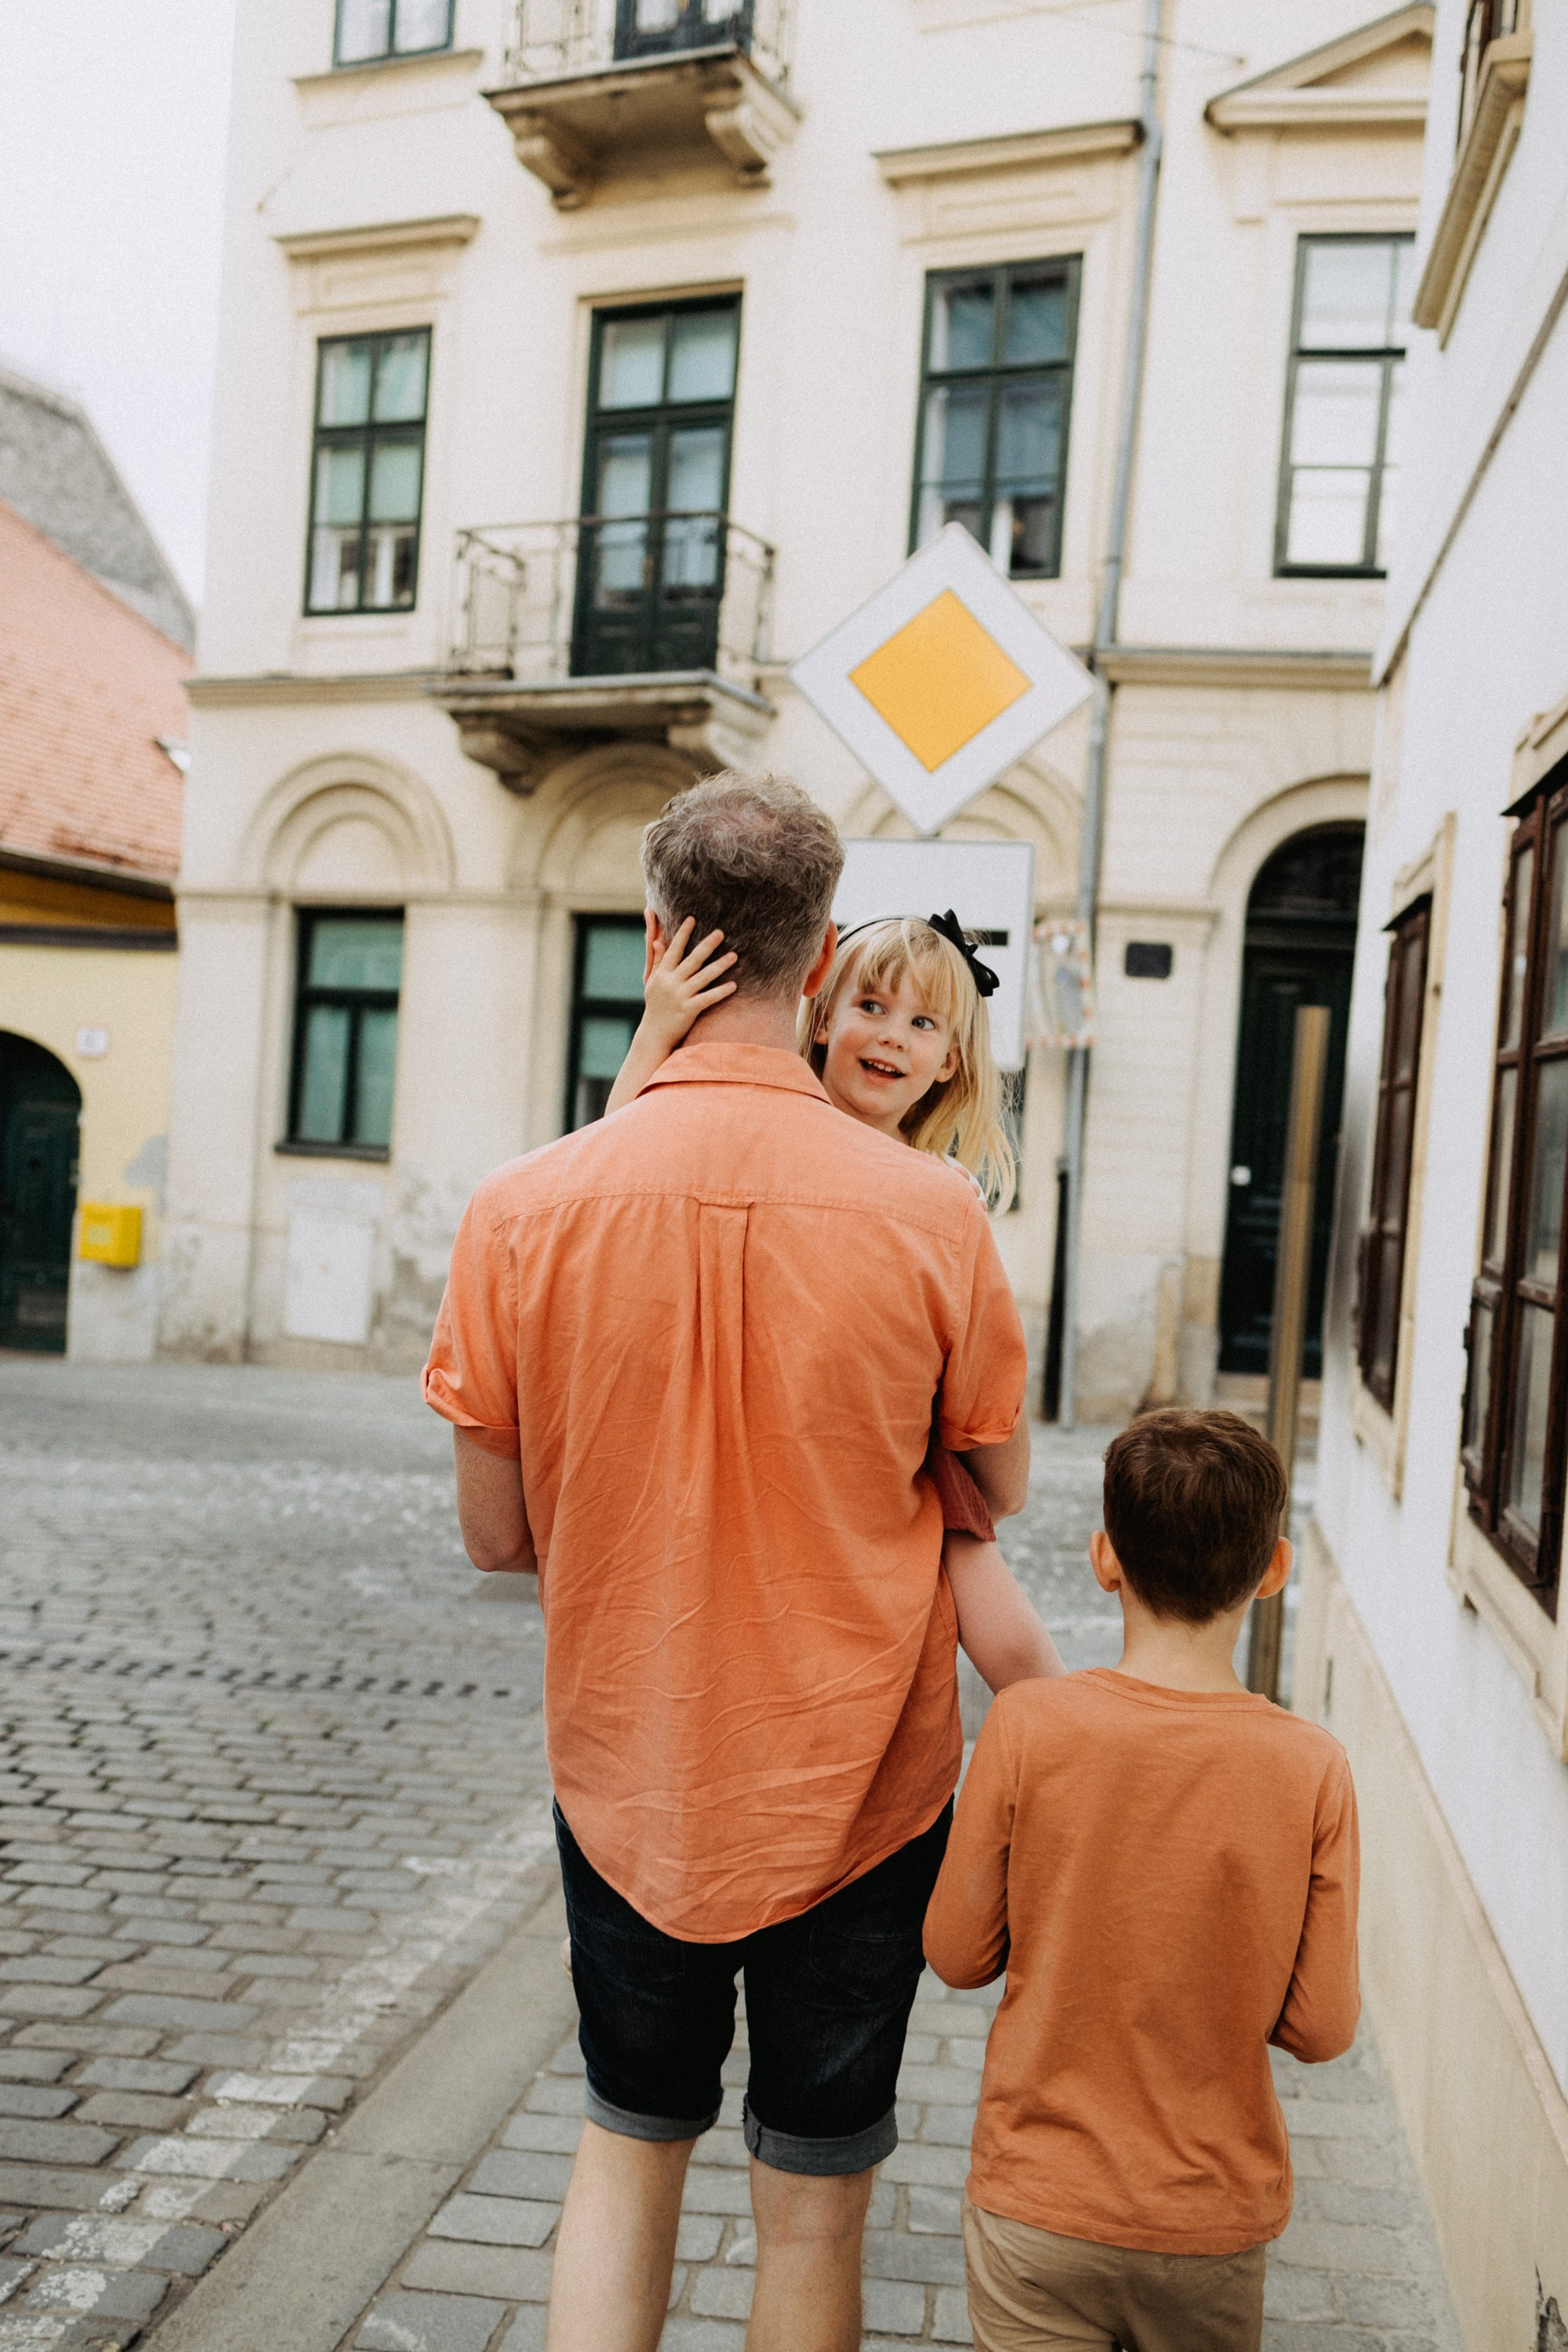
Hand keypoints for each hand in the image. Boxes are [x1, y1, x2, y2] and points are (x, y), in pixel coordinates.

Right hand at [640, 916, 737, 1050]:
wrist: (654, 1034)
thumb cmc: (656, 1006)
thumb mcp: (653, 982)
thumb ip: (657, 961)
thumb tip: (657, 940)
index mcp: (662, 974)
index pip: (674, 950)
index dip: (682, 934)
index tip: (692, 919)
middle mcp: (671, 982)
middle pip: (692, 960)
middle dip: (707, 945)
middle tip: (721, 932)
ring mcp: (680, 996)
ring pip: (703, 977)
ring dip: (720, 965)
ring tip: (734, 956)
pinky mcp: (688, 1010)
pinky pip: (707, 998)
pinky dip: (720, 992)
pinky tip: (734, 985)